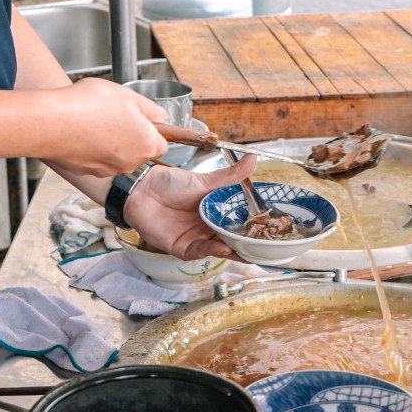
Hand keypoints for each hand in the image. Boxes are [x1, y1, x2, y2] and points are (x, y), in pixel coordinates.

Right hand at [40, 78, 168, 175]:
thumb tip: (161, 117)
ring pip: (118, 155)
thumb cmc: (89, 106)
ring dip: (111, 142)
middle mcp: (132, 162)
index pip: (162, 142)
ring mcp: (110, 170)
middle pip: (139, 150)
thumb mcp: (127, 95)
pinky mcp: (90, 171)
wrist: (52, 123)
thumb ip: (151, 109)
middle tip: (114, 115)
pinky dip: (93, 148)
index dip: (151, 128)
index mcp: (147, 144)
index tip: (140, 118)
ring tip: (95, 121)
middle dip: (131, 135)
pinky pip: (98, 159)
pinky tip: (83, 132)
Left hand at [125, 154, 257, 259]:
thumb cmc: (169, 183)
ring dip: (233, 250)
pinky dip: (212, 251)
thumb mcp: (204, 181)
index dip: (253, 230)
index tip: (269, 233)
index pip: (238, 225)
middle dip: (247, 245)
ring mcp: (195, 238)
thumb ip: (230, 176)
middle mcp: (207, 228)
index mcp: (215, 213)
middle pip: (231, 240)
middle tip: (265, 247)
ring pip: (219, 249)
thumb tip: (253, 158)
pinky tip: (223, 247)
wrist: (141, 190)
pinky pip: (200, 252)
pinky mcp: (182, 247)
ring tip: (248, 249)